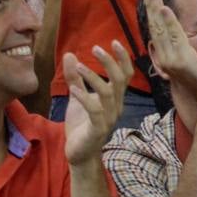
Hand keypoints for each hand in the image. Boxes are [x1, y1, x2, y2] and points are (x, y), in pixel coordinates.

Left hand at [63, 43, 133, 165]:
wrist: (79, 155)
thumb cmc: (81, 125)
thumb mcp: (77, 98)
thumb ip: (76, 78)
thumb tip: (70, 54)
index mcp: (115, 98)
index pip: (126, 74)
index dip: (122, 58)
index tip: (114, 42)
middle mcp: (116, 106)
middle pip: (119, 79)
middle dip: (109, 62)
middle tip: (95, 49)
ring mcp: (109, 118)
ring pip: (107, 92)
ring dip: (93, 77)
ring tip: (79, 67)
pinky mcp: (97, 129)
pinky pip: (95, 110)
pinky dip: (85, 97)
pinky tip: (73, 89)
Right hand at [142, 0, 196, 104]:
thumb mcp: (191, 69)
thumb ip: (180, 57)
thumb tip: (172, 45)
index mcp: (168, 60)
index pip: (158, 32)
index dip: (153, 15)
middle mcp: (166, 60)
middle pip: (156, 28)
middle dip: (151, 7)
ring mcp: (172, 61)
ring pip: (161, 30)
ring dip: (156, 9)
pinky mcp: (181, 62)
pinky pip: (174, 37)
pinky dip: (169, 22)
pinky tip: (164, 9)